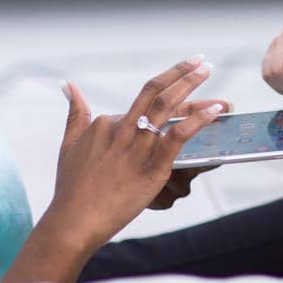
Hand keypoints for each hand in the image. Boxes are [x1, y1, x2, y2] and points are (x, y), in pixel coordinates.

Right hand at [43, 59, 223, 255]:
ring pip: (169, 108)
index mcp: (105, 123)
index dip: (161, 96)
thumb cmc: (71, 189)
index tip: (178, 87)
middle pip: (155, 92)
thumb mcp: (69, 144)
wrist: (73, 222)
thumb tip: (68, 84)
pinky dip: (198, 120)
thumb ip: (75, 113)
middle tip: (200, 60)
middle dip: (181, 72)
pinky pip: (179, 137)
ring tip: (207, 70)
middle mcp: (123, 130)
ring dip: (191, 86)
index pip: (138, 104)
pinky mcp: (152, 167)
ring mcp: (138, 148)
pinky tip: (215, 110)